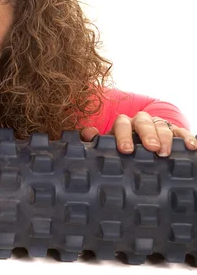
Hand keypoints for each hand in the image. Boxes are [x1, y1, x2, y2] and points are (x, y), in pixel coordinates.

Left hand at [81, 111, 196, 155]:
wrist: (139, 144)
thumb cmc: (121, 147)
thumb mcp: (107, 143)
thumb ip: (95, 139)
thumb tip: (87, 134)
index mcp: (123, 124)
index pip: (122, 124)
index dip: (123, 136)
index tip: (126, 150)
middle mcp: (140, 122)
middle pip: (143, 122)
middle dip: (147, 134)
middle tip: (151, 148)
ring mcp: (157, 125)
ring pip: (161, 126)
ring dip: (165, 138)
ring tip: (165, 153)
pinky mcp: (173, 131)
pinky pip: (181, 131)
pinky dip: (186, 138)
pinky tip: (191, 147)